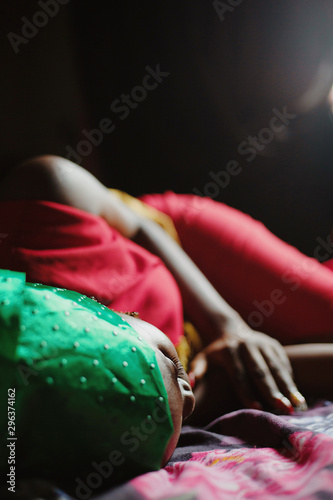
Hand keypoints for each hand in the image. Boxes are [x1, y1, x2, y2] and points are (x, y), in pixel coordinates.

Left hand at [189, 321, 306, 413]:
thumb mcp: (203, 358)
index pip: (239, 374)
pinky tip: (296, 394)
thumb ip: (197, 370)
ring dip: (286, 386)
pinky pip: (283, 362)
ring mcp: (262, 342)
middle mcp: (247, 344)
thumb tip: (190, 383)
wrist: (231, 330)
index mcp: (229, 350)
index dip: (248, 392)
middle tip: (282, 409)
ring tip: (296, 405)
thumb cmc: (216, 353)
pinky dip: (290, 378)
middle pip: (260, 371)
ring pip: (275, 367)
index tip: (257, 408)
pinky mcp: (273, 343)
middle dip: (272, 391)